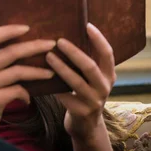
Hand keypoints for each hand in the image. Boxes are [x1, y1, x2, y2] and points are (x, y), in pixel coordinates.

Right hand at [0, 25, 56, 130]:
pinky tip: (28, 98)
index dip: (9, 30)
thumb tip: (24, 44)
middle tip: (51, 44)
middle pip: (11, 52)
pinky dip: (26, 94)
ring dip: (37, 71)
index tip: (28, 27)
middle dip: (34, 46)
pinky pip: (16, 91)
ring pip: (17, 71)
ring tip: (50, 73)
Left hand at [45, 23, 116, 142]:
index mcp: (109, 75)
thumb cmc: (84, 93)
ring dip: (60, 68)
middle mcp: (105, 87)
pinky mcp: (81, 112)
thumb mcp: (92, 79)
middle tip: (58, 41)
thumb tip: (66, 35)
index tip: (87, 25)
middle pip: (90, 66)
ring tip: (48, 56)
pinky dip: (52, 86)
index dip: (99, 39)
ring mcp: (94, 101)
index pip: (107, 54)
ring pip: (75, 82)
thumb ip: (86, 62)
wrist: (86, 125)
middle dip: (73, 52)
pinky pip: (64, 96)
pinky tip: (40, 78)